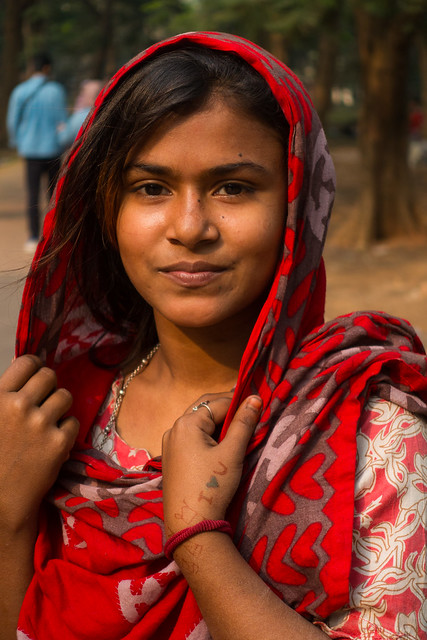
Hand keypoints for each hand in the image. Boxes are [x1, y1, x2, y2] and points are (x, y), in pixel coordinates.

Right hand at [0, 355, 78, 531]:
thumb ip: (4, 397)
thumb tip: (24, 374)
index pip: (26, 363)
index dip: (36, 367)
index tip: (37, 376)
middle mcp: (18, 406)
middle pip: (50, 376)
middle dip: (50, 387)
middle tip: (45, 402)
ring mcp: (40, 423)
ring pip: (65, 396)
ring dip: (60, 408)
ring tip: (50, 423)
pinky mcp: (58, 442)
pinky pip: (73, 422)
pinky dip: (66, 432)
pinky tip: (54, 442)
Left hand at [162, 392, 261, 536]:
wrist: (190, 524)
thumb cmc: (212, 486)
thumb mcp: (231, 453)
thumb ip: (243, 423)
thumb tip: (255, 398)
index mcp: (186, 423)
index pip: (218, 403)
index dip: (239, 402)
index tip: (258, 403)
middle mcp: (174, 428)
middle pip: (204, 408)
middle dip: (227, 407)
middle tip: (249, 409)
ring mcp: (170, 443)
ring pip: (198, 422)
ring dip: (218, 420)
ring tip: (239, 425)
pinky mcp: (172, 457)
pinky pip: (192, 436)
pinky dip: (208, 433)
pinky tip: (221, 441)